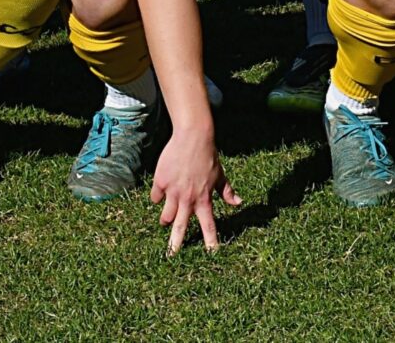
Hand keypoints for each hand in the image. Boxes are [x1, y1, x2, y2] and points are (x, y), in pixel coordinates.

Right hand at [153, 125, 238, 253]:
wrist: (192, 137)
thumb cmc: (208, 156)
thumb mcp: (220, 175)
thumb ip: (227, 192)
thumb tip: (238, 203)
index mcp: (204, 199)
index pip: (209, 225)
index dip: (211, 241)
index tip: (212, 254)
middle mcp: (188, 199)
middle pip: (180, 227)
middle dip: (175, 245)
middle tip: (171, 257)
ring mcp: (173, 192)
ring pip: (165, 215)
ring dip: (166, 220)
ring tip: (165, 221)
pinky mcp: (161, 182)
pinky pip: (156, 197)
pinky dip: (158, 196)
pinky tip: (161, 191)